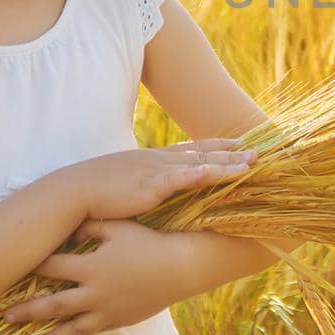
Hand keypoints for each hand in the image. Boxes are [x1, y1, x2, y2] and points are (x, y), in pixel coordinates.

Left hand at [0, 218, 187, 334]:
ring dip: (43, 334)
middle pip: (51, 305)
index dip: (32, 266)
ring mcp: (105, 311)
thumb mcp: (119, 227)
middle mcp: (94, 292)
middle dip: (25, 310)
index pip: (52, 267)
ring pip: (67, 327)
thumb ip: (90, 225)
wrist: (180, 268)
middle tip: (2, 316)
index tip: (12, 269)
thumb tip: (68, 221)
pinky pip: (86, 333)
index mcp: (92, 266)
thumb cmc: (150, 243)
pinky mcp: (116, 321)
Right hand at [63, 138, 257, 219]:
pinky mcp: (150, 186)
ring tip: (252, 164)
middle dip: (234, 153)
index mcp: (157, 159)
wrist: (74, 191)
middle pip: (206, 154)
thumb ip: (147, 180)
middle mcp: (161, 160)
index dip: (221, 145)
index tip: (242, 143)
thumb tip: (156, 186)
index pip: (196, 149)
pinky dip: (200, 175)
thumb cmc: (98, 189)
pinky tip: (217, 173)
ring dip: (228, 164)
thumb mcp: (129, 180)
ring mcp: (157, 172)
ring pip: (201, 165)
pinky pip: (181, 179)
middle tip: (261, 152)